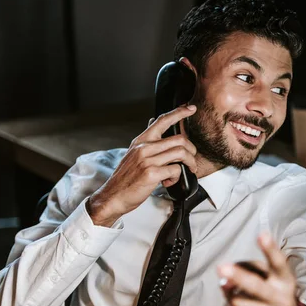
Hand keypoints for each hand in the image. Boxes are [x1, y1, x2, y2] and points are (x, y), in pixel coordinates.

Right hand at [87, 105, 197, 226]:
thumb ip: (146, 141)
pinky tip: (168, 182)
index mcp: (141, 141)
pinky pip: (176, 170)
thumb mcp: (133, 154)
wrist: (113, 196)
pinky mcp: (151, 173)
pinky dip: (177, 177)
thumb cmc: (126, 178)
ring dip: (190, 163)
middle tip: (192, 161)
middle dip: (192, 150)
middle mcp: (144, 147)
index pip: (162, 120)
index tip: (191, 108)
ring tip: (186, 171)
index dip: (179, 112)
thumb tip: (153, 122)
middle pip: (180, 139)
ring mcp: (147, 160)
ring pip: (181, 153)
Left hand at [217, 233, 301, 305]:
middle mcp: (280, 298)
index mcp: (285, 279)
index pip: (278, 262)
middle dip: (238, 276)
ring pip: (238, 301)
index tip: (262, 235)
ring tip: (237, 292)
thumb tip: (224, 277)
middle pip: (256, 286)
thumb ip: (250, 269)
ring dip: (231, 294)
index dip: (270, 249)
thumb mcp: (272, 276)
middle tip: (221, 267)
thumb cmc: (275, 290)